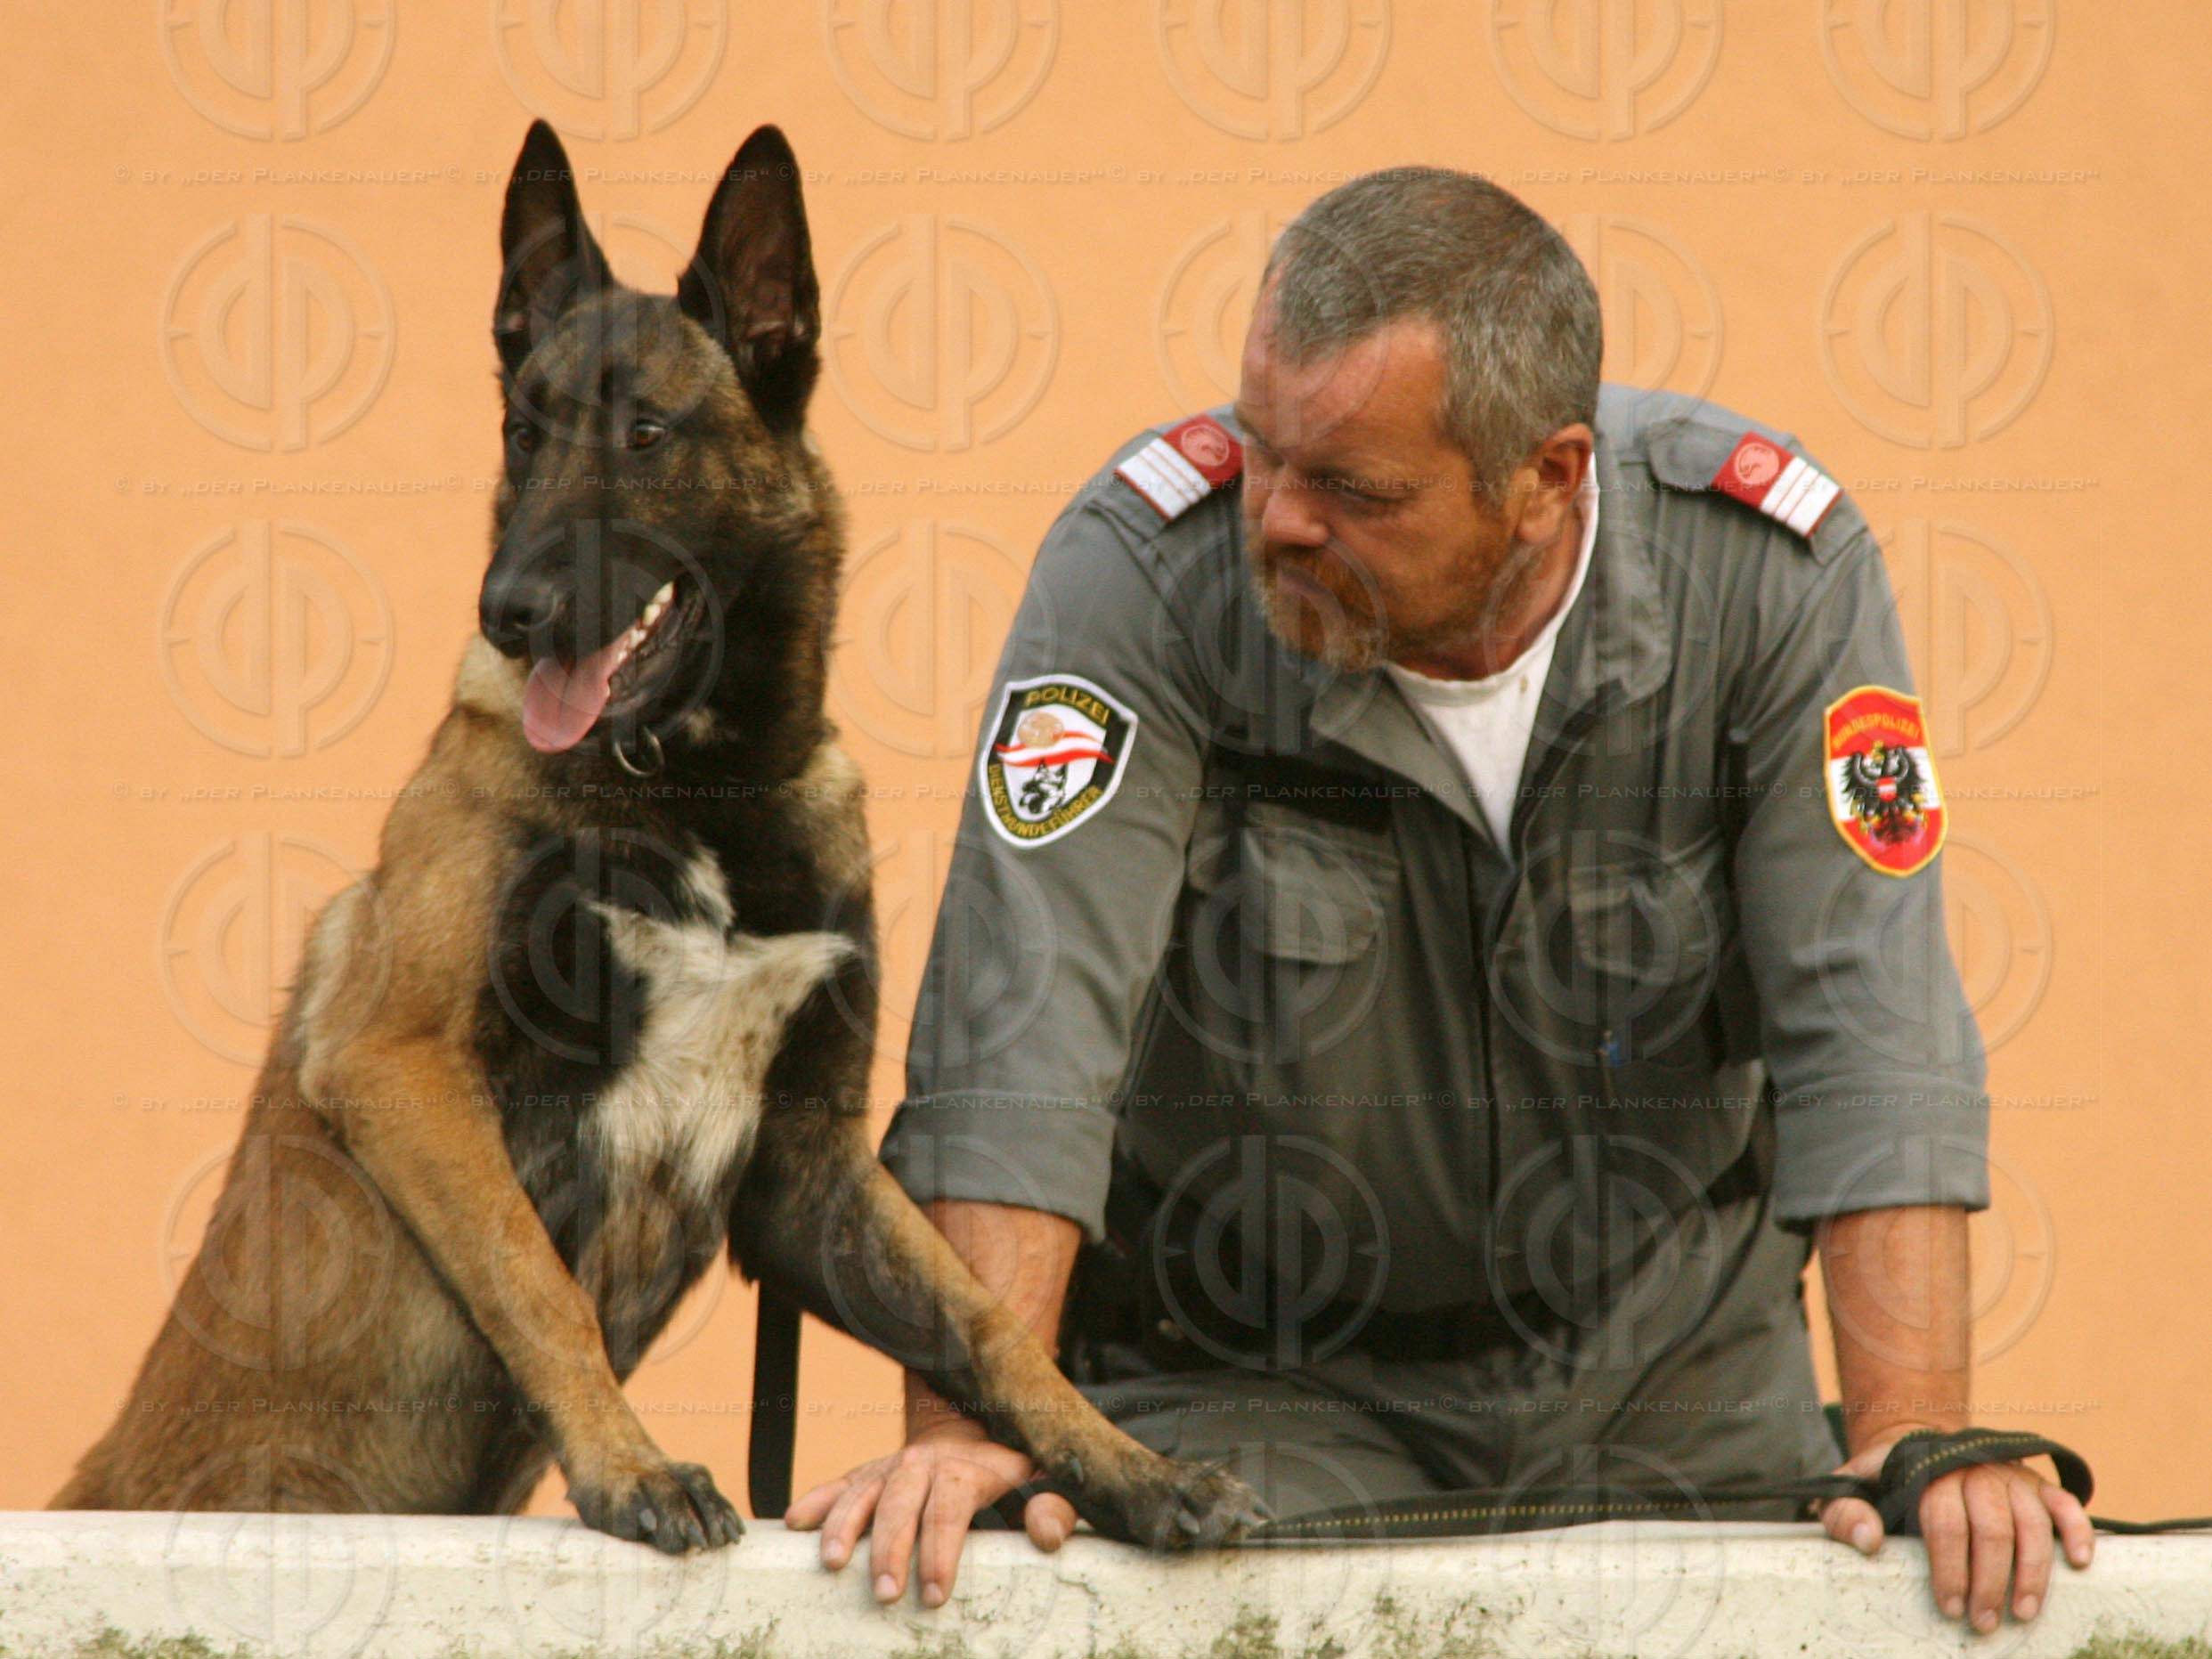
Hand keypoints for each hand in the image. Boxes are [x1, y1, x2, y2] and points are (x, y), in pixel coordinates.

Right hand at [784, 1417, 1078, 1607]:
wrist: (981, 1419)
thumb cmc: (1017, 1465)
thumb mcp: (1047, 1480)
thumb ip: (1054, 1507)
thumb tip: (1046, 1536)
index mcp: (968, 1468)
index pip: (951, 1506)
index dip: (943, 1550)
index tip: (937, 1592)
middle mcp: (924, 1462)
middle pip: (902, 1503)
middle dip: (891, 1548)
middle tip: (885, 1593)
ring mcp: (892, 1466)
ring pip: (863, 1491)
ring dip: (845, 1526)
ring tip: (832, 1563)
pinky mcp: (871, 1473)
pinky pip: (840, 1483)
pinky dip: (817, 1500)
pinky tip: (795, 1522)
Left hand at [1820, 1425, 2094, 1630]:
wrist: (1914, 1444)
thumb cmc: (1882, 1479)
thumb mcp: (1849, 1488)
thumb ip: (1846, 1512)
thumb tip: (1870, 1543)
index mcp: (1929, 1470)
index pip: (1944, 1522)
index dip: (1949, 1568)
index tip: (1950, 1606)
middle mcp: (1974, 1469)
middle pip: (1991, 1528)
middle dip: (1990, 1581)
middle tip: (1984, 1623)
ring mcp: (2008, 1475)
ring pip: (2031, 1522)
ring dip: (2032, 1571)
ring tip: (2024, 1612)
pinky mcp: (2036, 1483)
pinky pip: (2063, 1503)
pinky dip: (2077, 1529)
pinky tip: (2080, 1563)